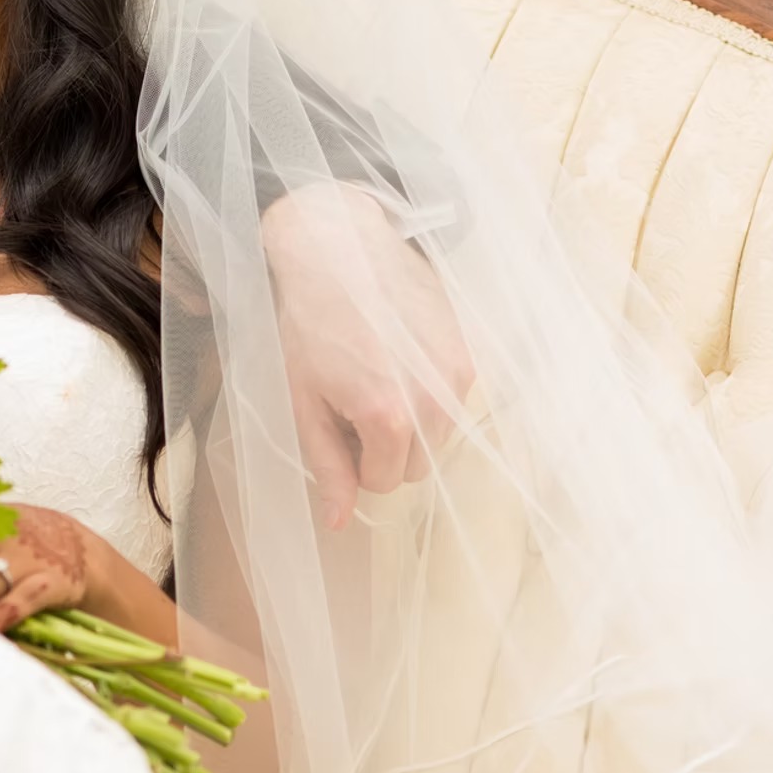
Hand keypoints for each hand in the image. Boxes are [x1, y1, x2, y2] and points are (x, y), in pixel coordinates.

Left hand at [262, 184, 474, 529]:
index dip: (353, 460)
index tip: (335, 422)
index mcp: (388, 418)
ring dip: (409, 424)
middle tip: (351, 401)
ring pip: (437, 438)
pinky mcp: (468, 355)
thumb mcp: (303, 400)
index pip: (381, 482)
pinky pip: (451, 404)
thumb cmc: (310, 324)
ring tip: (374, 375)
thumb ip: (326, 465)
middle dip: (383, 449)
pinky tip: (398, 357)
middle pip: (415, 468)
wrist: (339, 250)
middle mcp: (433, 403)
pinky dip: (427, 394)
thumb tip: (338, 522)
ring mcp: (456, 378)